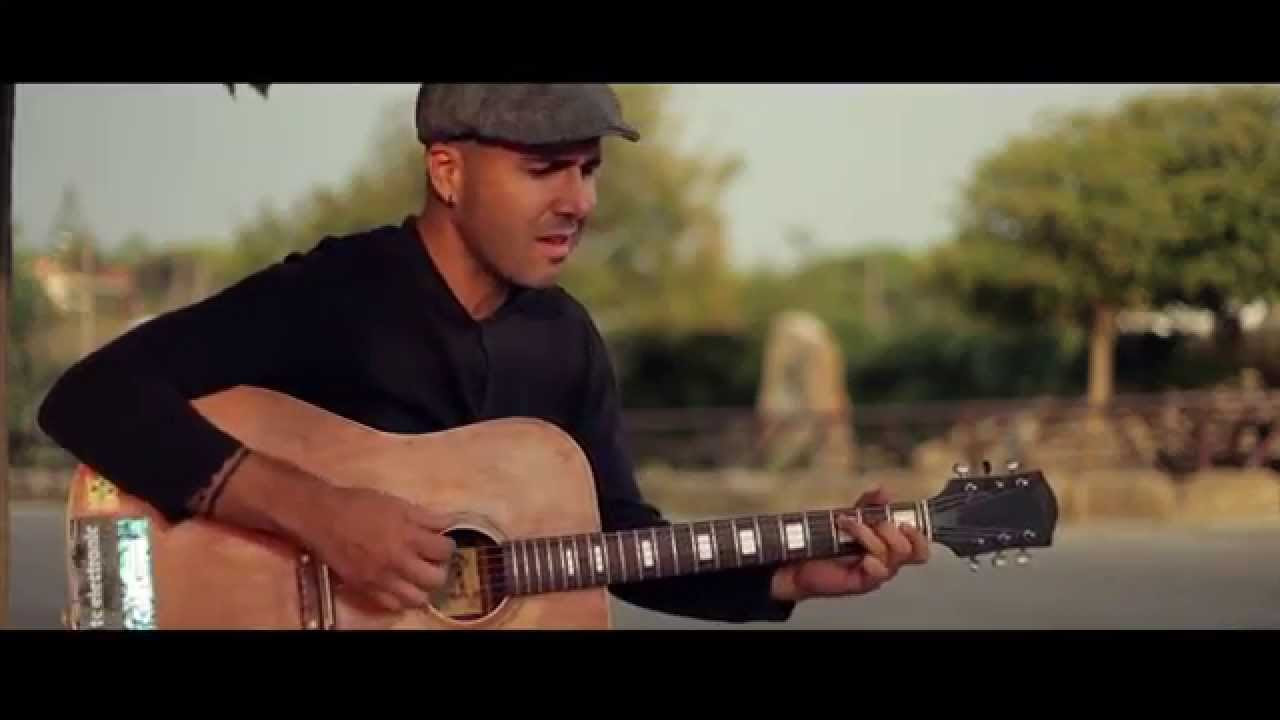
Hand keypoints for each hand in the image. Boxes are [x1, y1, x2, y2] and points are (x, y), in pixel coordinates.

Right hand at [301, 485, 456, 612]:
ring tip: (417, 577)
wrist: (322, 517)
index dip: (447, 546)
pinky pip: (393, 606)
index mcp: (408, 536)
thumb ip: (425, 517)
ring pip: (417, 599)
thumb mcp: (397, 504)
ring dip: (422, 589)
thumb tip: (448, 523)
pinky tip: (398, 585)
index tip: (440, 543)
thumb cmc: (360, 505)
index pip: (445, 551)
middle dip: (439, 570)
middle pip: (436, 580)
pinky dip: (400, 598)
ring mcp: (381, 579)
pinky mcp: (365, 590)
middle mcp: (397, 562)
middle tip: (431, 562)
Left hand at [770, 486, 928, 602]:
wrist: (800, 561)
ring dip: (869, 536)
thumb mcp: (850, 517)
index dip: (919, 536)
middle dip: (890, 530)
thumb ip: (868, 505)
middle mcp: (887, 562)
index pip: (919, 547)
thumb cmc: (827, 541)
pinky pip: (879, 574)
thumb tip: (884, 491)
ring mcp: (876, 574)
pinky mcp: (862, 583)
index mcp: (889, 546)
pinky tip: (862, 558)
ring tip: (846, 525)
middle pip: (910, 551)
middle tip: (867, 521)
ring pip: (891, 557)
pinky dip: (873, 562)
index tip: (903, 522)